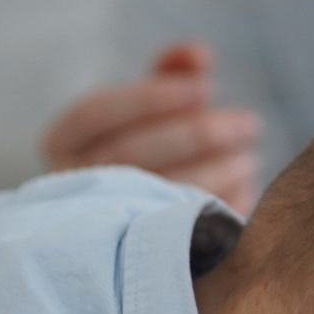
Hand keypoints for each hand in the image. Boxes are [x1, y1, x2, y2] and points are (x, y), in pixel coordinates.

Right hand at [42, 41, 258, 213]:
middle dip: (196, 134)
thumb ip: (171, 74)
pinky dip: (218, 205)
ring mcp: (100, 226)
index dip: (149, 97)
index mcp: (63, 144)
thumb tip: (200, 55)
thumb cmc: (143, 148)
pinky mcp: (136, 258)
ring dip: (215, 171)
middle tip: (249, 122)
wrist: (135, 227)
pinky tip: (246, 186)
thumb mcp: (149, 108)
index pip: (94, 113)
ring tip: (250, 155)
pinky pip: (179, 233)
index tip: (204, 87)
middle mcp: (73, 187)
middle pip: (130, 154)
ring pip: (155, 195)